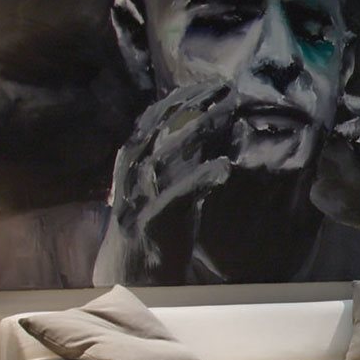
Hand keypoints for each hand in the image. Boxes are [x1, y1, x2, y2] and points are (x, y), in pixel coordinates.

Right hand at [108, 82, 236, 278]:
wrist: (133, 277)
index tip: (213, 82)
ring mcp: (138, 198)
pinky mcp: (150, 224)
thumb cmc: (159, 228)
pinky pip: (175, 197)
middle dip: (192, 104)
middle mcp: (131, 175)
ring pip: (164, 156)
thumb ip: (194, 157)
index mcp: (133, 162)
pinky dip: (198, 179)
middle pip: (159, 128)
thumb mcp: (176, 185)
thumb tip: (226, 125)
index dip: (183, 97)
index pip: (156, 118)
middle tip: (225, 88)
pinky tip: (224, 166)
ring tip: (228, 113)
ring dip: (197, 132)